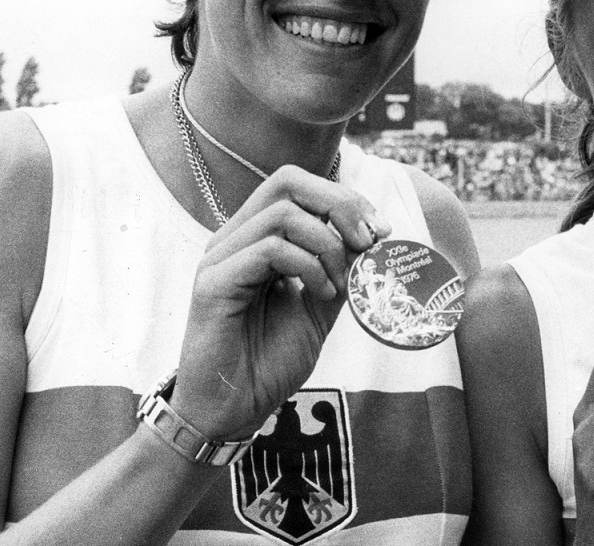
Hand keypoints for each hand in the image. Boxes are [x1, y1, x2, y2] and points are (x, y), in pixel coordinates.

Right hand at [168, 165, 390, 441]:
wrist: (231, 413)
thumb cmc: (269, 362)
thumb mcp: (320, 305)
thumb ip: (340, 267)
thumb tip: (373, 235)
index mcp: (255, 237)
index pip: (297, 185)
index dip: (345, 197)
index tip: (380, 231)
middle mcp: (234, 237)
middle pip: (287, 181)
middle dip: (340, 204)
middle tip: (369, 240)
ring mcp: (220, 257)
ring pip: (282, 213)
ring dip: (327, 245)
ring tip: (339, 286)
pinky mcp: (212, 282)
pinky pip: (269, 249)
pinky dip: (308, 266)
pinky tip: (321, 295)